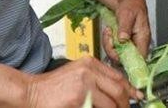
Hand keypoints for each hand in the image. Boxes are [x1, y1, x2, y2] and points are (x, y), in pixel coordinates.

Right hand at [26, 56, 140, 107]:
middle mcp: (89, 71)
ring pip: (110, 103)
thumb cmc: (52, 87)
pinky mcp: (78, 100)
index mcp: (90, 63)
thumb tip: (117, 91)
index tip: (137, 96)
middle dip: (125, 103)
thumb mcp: (77, 74)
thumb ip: (96, 78)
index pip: (118, 76)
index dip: (130, 89)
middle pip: (118, 89)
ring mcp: (84, 85)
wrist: (31, 92)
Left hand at [103, 0, 150, 59]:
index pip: (140, 59)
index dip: (128, 61)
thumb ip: (125, 27)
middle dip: (113, 50)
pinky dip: (108, 41)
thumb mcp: (127, 14)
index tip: (117, 55)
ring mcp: (130, 44)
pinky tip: (109, 31)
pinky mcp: (123, 43)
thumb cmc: (131, 4)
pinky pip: (114, 49)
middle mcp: (137, 44)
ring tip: (109, 31)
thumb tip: (123, 40)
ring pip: (118, 55)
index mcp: (143, 38)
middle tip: (109, 37)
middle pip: (126, 60)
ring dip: (109, 45)